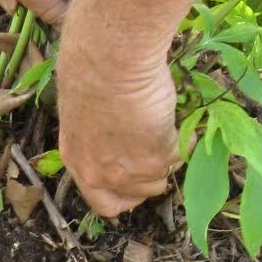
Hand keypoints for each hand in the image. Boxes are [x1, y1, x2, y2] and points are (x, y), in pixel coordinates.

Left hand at [56, 14, 177, 218]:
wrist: (111, 58)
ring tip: (165, 125)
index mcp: (78, 162)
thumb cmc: (94, 70)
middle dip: (150, 176)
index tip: (137, 182)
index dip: (124, 195)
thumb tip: (119, 139)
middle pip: (136, 196)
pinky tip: (174, 115)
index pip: (103, 203)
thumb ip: (99, 137)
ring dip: (168, 155)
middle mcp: (99, 174)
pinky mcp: (155, 159)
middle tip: (157, 147)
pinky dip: (184, 138)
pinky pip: (179, 156)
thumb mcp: (84, 113)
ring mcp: (127, 171)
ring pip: (161, 178)